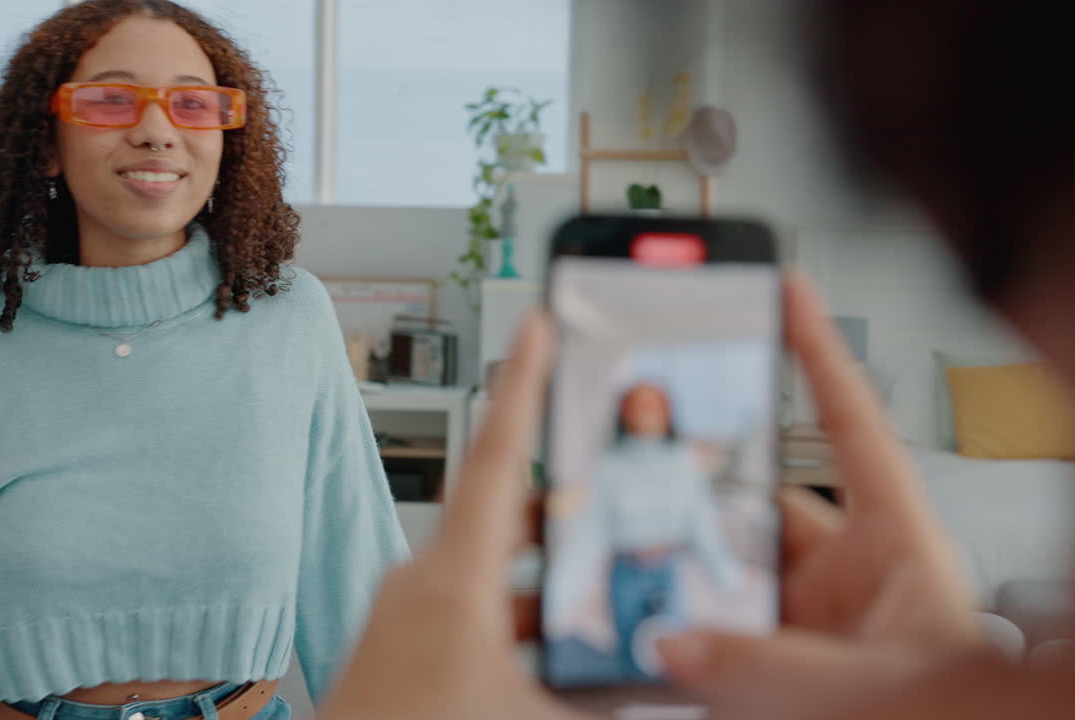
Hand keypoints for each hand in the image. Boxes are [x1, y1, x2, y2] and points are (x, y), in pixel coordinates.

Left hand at [318, 311, 590, 719]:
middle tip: (617, 486)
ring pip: (492, 578)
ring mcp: (403, 625)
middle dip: (568, 508)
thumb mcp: (543, 716)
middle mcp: (421, 589)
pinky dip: (517, 622)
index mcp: (453, 583)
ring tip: (608, 589)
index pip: (503, 455)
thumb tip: (676, 681)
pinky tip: (556, 659)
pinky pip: (469, 617)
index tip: (540, 323)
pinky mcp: (397, 660)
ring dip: (548, 583)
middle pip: (508, 520)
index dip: (528, 383)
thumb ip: (615, 696)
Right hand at [657, 272, 986, 718]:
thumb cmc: (954, 717)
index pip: (851, 427)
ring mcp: (808, 618)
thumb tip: (674, 641)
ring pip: (728, 569)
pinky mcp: (775, 663)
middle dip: (704, 493)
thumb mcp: (867, 687)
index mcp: (895, 546)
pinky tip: (646, 628)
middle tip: (645, 471)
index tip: (786, 292)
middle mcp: (848, 575)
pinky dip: (679, 626)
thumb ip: (769, 664)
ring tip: (635, 566)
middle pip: (759, 502)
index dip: (817, 355)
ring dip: (685, 570)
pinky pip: (715, 627)